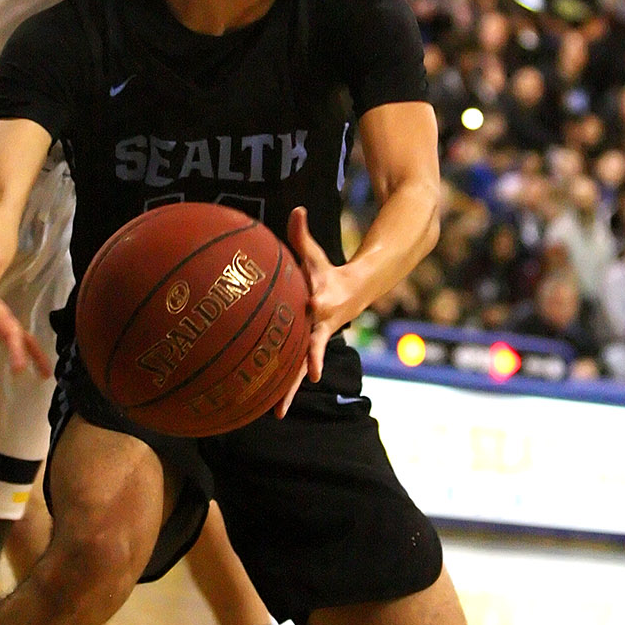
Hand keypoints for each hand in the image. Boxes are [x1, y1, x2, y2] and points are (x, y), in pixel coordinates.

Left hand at [278, 206, 361, 416]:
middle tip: (305, 383)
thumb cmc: (326, 271)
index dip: (314, 307)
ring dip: (291, 391)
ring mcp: (316, 341)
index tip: (312, 308)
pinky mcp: (310, 350)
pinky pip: (294, 371)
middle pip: (312, 348)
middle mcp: (320, 326)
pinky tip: (270, 408)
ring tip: (278, 414)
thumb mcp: (315, 254)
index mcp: (321, 302)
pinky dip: (284, 388)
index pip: (317, 306)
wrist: (353, 292)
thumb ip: (302, 235)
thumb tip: (296, 209)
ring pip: (302, 369)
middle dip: (307, 366)